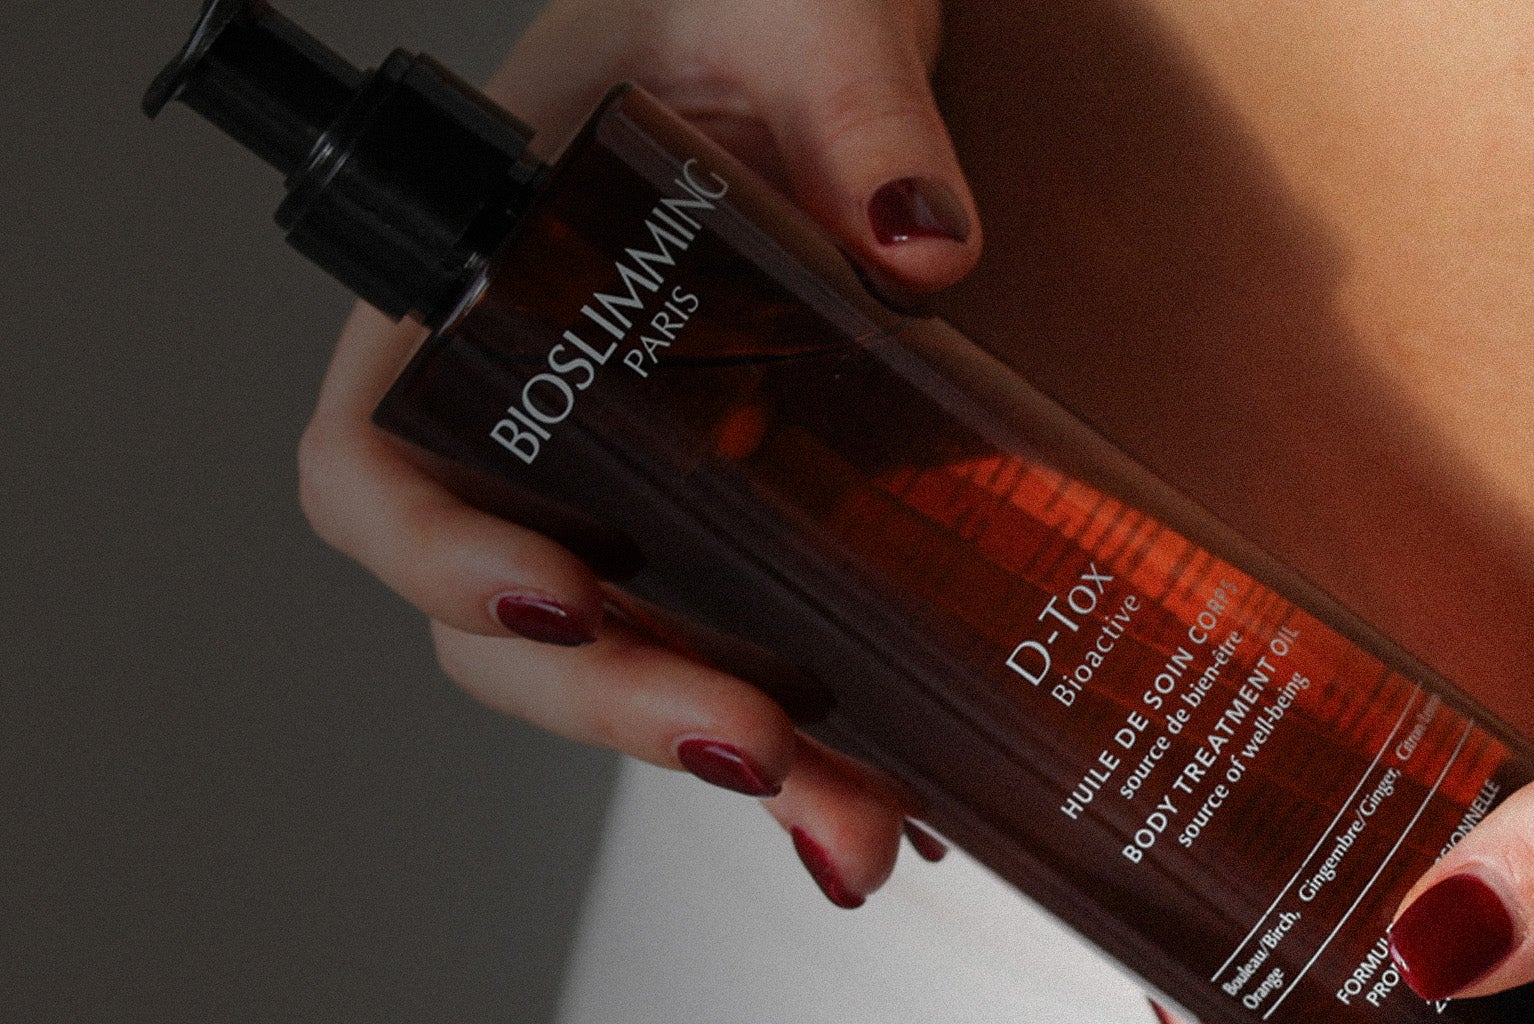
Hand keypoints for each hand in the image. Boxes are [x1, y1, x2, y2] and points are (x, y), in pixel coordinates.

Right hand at [297, 0, 976, 908]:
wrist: (814, 31)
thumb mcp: (797, 17)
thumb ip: (853, 109)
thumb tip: (917, 245)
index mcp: (473, 283)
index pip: (371, 453)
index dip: (436, 548)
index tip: (557, 590)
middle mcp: (535, 404)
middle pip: (500, 610)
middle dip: (613, 698)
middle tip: (751, 743)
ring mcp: (632, 469)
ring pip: (619, 651)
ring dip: (720, 748)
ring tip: (849, 820)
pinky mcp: (735, 504)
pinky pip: (733, 633)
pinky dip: (805, 723)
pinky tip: (892, 777)